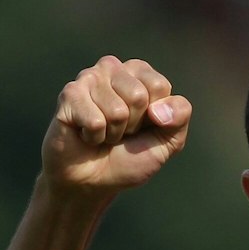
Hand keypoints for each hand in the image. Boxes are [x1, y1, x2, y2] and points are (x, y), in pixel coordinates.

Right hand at [42, 55, 192, 192]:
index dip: (155, 117)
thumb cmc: (129, 157)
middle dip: (133, 125)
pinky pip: (95, 121)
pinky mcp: (69, 94)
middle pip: (138, 96)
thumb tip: (160, 110)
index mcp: (139, 73)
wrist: (92, 181)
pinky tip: (86, 135)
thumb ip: (179, 117)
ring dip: (112, 133)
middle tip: (119, 132)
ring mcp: (88, 78)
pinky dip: (94, 137)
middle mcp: (113, 68)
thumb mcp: (167, 142)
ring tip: (103, 133)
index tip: (142, 126)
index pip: (160, 86)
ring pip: (117, 111)